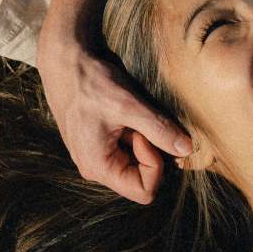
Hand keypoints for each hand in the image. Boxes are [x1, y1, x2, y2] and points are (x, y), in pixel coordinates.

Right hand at [36, 17, 189, 202]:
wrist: (65, 60)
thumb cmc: (90, 82)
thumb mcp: (129, 105)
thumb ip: (159, 130)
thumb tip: (187, 150)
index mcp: (98, 167)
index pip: (144, 191)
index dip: (155, 165)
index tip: (145, 135)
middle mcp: (95, 168)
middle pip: (141, 178)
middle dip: (150, 150)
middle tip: (138, 122)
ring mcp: (96, 155)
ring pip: (136, 162)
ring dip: (142, 140)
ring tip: (129, 115)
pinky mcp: (99, 142)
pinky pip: (127, 148)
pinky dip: (134, 132)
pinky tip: (124, 112)